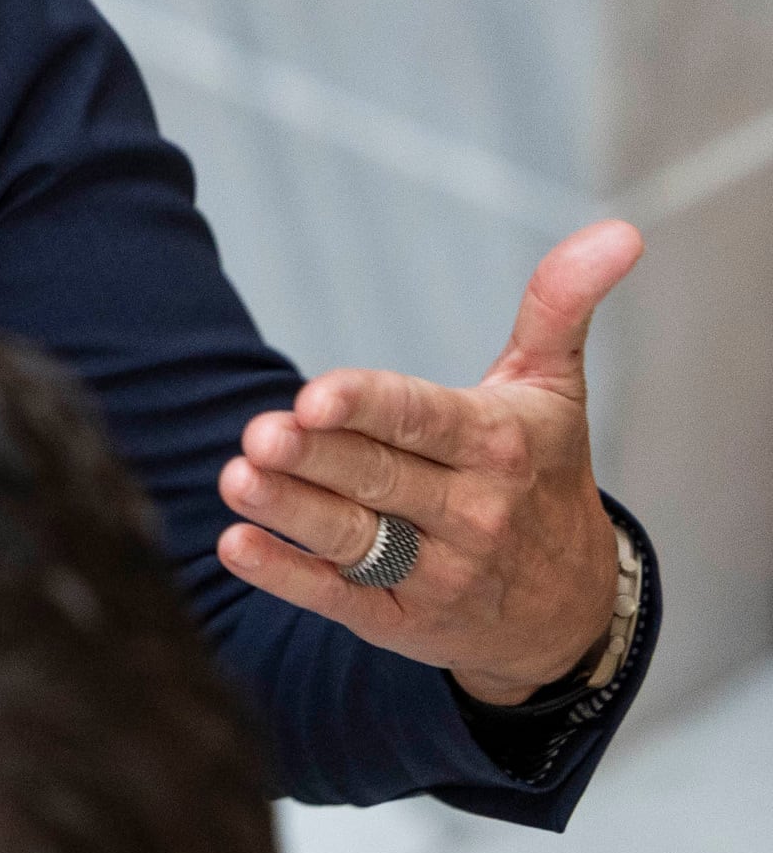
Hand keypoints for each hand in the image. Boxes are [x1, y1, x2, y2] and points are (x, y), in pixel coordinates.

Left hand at [217, 219, 640, 704]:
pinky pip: (338, 597)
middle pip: (377, 477)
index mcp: (498, 444)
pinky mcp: (401, 620)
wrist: (573, 610)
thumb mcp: (554, 390)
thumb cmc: (545, 474)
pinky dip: (285, 576)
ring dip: (290, 512)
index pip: (422, 420)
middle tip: (258, 433)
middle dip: (315, 456)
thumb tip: (617, 232)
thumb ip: (560, 306)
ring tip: (235, 480)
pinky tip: (236, 547)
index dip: (368, 407)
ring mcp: (436, 571)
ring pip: (354, 539)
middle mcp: (471, 512)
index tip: (314, 396)